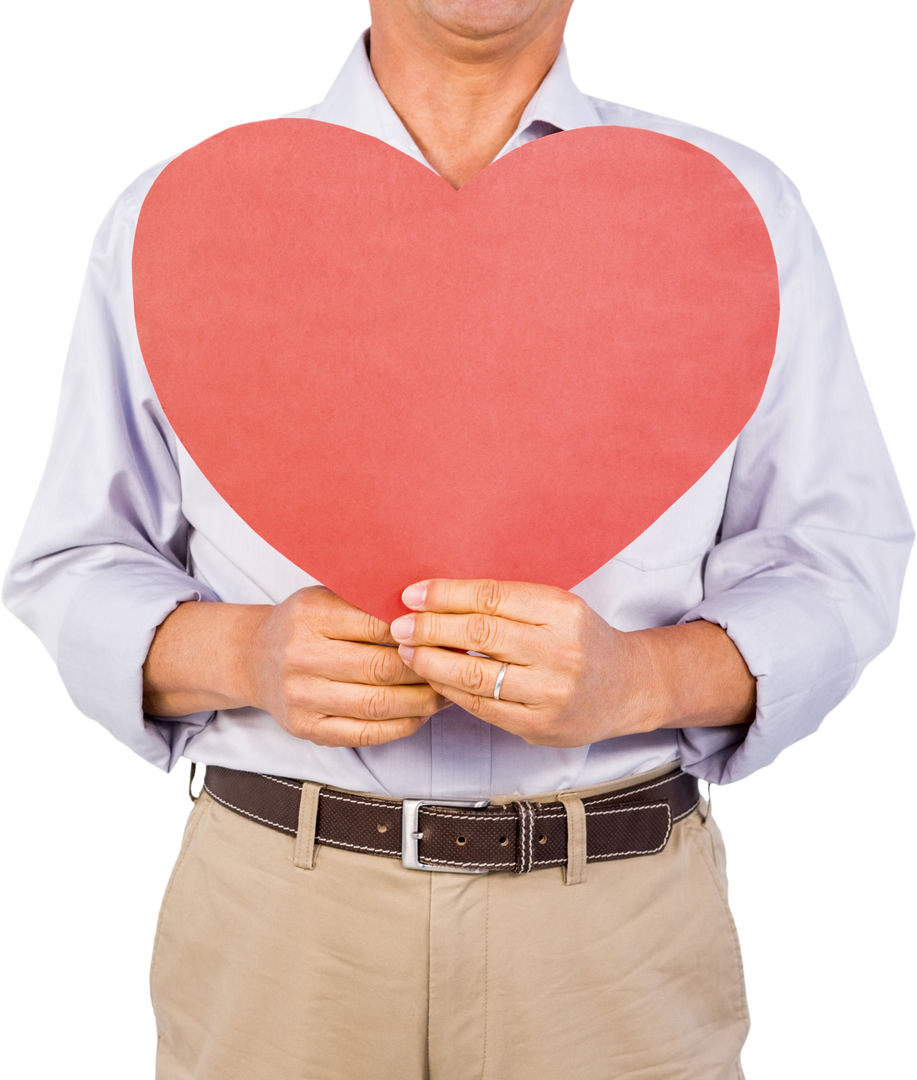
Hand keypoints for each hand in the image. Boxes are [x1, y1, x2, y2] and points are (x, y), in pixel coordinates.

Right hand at [143, 587, 448, 747]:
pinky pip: (367, 734)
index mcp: (310, 615)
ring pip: (379, 705)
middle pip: (382, 668)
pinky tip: (421, 714)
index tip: (448, 632)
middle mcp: (302, 657)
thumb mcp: (327, 596)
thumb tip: (433, 610)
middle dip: (427, 669)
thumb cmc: (303, 623)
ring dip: (423, 701)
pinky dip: (402, 725)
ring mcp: (302, 698)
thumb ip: (369, 601)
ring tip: (446, 691)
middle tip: (456, 665)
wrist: (252, 658)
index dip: (420, 632)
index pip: (379, 625)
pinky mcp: (307, 729)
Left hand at [390, 579, 755, 745]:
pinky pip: (482, 707)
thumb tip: (438, 596)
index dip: (444, 594)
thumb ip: (508, 603)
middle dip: (429, 627)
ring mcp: (551, 692)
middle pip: (479, 633)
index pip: (491, 597)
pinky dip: (451, 691)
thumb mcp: (557, 607)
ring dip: (432, 662)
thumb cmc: (582, 640)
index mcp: (562, 610)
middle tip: (399, 624)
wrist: (628, 687)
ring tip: (408, 652)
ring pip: (475, 675)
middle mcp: (560, 650)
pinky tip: (434, 679)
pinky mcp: (540, 725)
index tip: (412, 594)